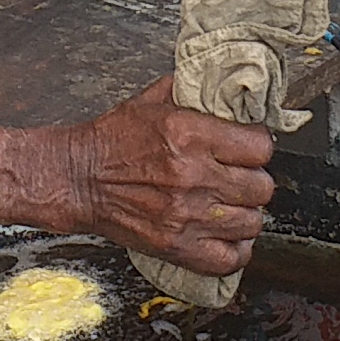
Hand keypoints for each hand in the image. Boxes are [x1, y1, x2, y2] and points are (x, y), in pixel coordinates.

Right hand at [71, 76, 276, 275]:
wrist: (78, 178)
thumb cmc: (113, 140)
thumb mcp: (152, 100)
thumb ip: (191, 91)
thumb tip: (224, 82)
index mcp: (190, 135)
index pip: (260, 147)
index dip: (258, 146)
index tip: (249, 148)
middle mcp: (193, 177)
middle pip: (261, 187)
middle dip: (253, 180)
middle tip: (238, 176)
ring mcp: (186, 216)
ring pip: (252, 223)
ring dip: (245, 213)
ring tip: (230, 204)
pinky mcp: (176, 246)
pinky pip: (230, 258)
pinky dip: (234, 249)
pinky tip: (225, 234)